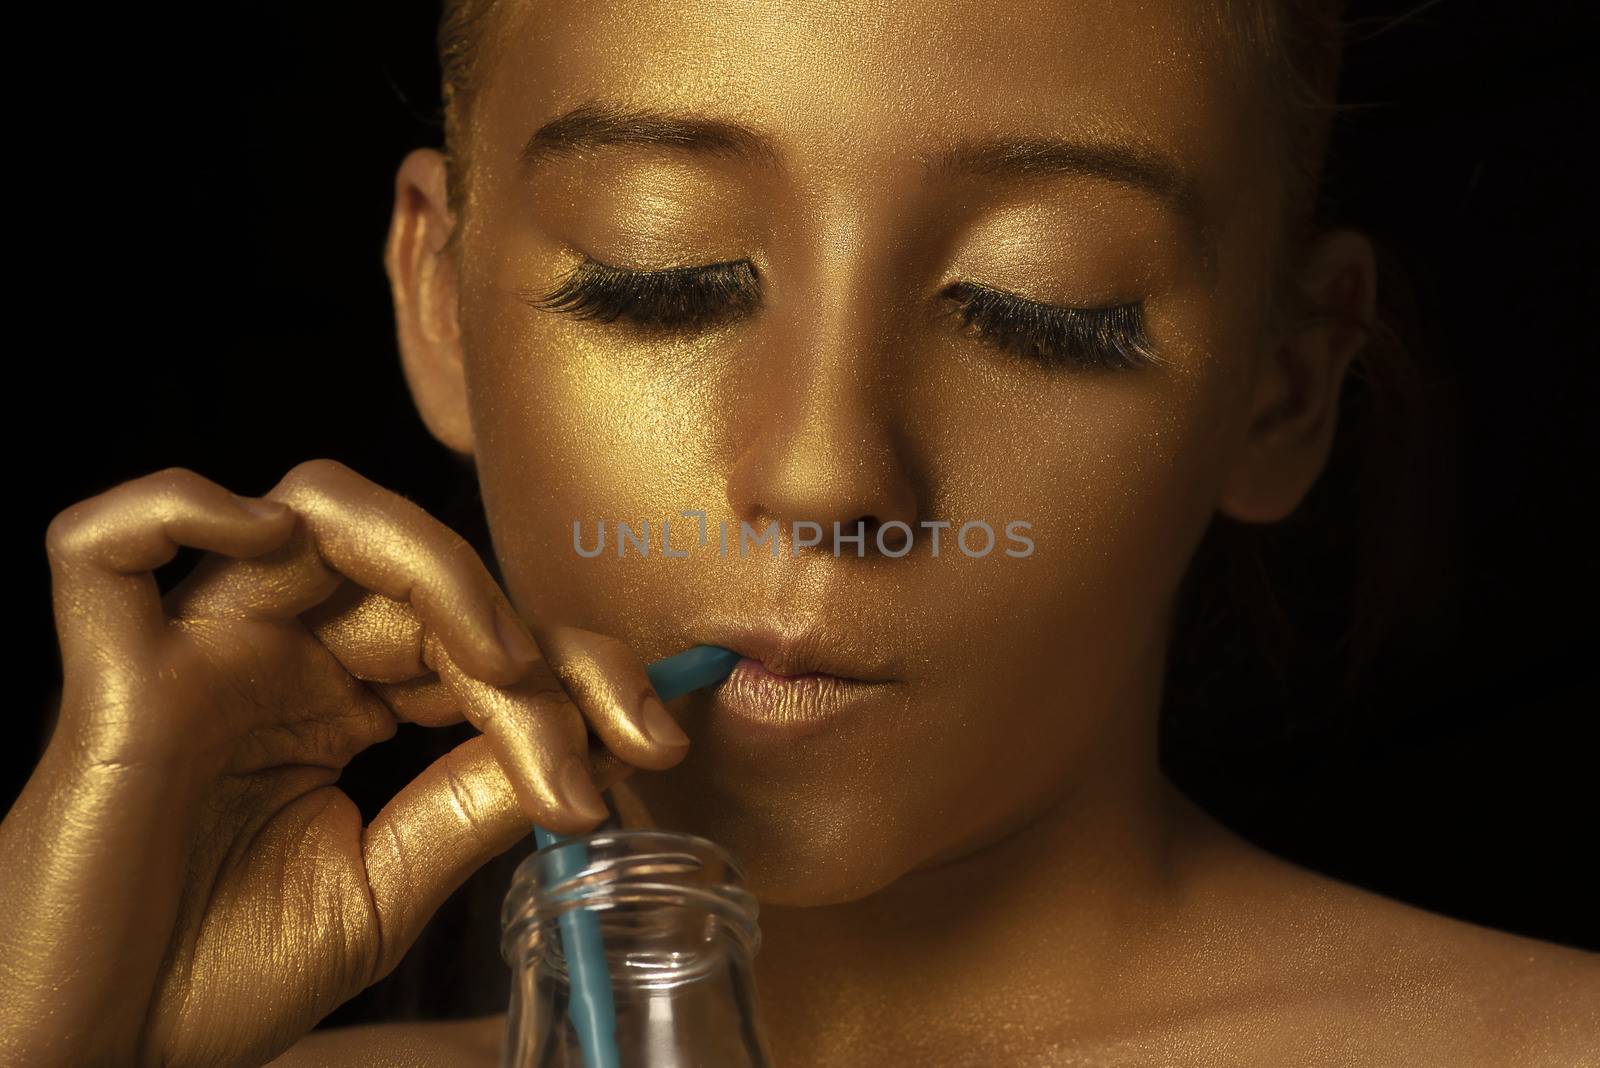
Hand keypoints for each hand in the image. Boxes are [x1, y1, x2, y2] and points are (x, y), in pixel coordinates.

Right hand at [0, 459, 690, 1067]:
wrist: (99, 1058)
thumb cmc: (223, 978)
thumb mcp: (390, 886)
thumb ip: (473, 801)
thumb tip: (587, 745)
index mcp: (341, 699)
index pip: (477, 631)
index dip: (576, 670)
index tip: (654, 741)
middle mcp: (277, 655)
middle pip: (418, 566)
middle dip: (525, 632)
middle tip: (592, 731)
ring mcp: (196, 654)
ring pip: (310, 516)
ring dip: (426, 561)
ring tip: (491, 661)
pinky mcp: (107, 681)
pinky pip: (107, 546)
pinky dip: (180, 512)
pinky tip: (273, 545)